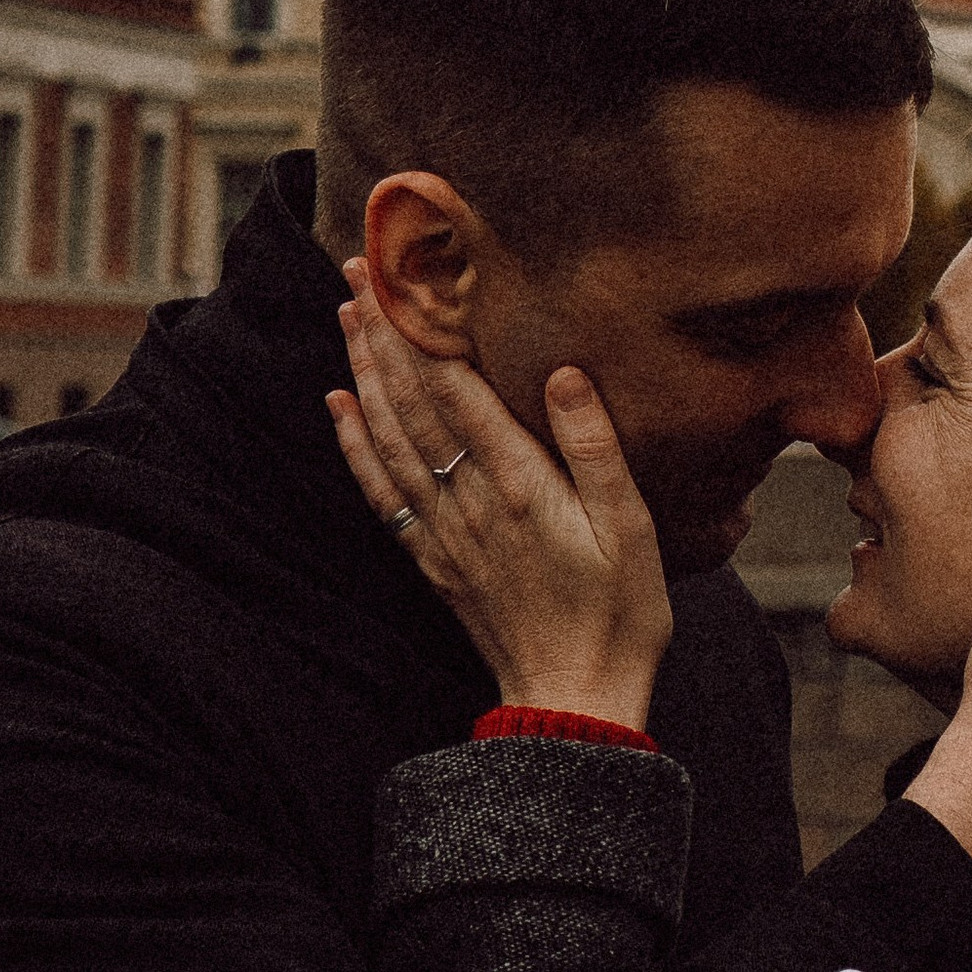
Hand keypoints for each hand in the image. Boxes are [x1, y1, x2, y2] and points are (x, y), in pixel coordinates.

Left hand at [326, 261, 673, 733]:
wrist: (574, 701)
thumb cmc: (621, 612)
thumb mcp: (632, 527)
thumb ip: (594, 447)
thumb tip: (563, 370)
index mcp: (520, 486)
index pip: (458, 390)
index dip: (426, 329)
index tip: (405, 274)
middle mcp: (470, 502)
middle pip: (413, 402)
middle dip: (383, 332)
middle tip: (357, 270)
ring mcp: (444, 532)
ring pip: (389, 438)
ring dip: (364, 373)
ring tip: (347, 316)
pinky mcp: (433, 559)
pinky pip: (381, 491)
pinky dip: (355, 445)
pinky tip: (340, 407)